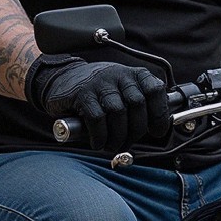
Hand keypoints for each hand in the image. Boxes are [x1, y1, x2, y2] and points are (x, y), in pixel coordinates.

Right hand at [27, 55, 170, 152]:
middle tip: (127, 143)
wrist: (61, 81)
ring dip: (118, 136)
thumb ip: (138, 104)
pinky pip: (97, 118)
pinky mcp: (82, 93)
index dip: (159, 113)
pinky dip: (100, 136)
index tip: (157, 131)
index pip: (154, 89)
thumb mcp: (120, 91)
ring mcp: (100, 82)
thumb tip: (156, 129)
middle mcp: (118, 74)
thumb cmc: (97, 93)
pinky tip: (98, 142)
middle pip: (137, 104)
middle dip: (136, 131)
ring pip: (118, 112)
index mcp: (132, 74)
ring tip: (112, 146)